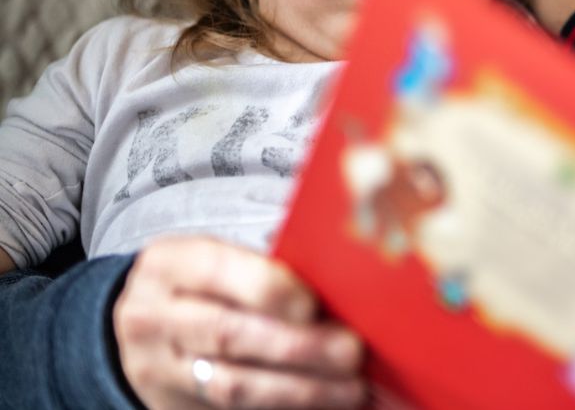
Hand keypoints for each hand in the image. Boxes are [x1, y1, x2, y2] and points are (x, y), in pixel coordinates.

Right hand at [113, 237, 363, 408]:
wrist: (140, 332)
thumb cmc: (200, 288)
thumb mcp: (217, 263)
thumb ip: (266, 272)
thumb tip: (341, 290)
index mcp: (169, 266)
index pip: (217, 272)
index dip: (271, 290)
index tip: (315, 305)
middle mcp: (153, 318)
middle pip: (228, 334)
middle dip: (299, 346)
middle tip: (351, 352)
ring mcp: (158, 369)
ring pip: (232, 385)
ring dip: (300, 389)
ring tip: (350, 389)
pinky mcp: (174, 406)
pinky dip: (287, 409)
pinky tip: (326, 403)